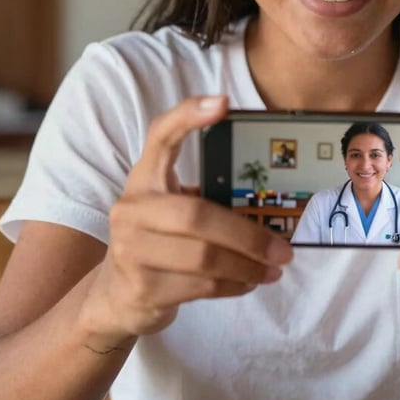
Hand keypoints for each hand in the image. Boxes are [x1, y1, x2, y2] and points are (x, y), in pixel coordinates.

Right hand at [81, 96, 292, 345]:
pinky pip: (201, 285)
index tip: (224, 103)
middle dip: (249, 235)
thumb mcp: (172, 207)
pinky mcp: (141, 287)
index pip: (161, 136)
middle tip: (284, 248)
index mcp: (145, 178)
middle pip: (197, 214)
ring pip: (204, 257)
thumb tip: (271, 195)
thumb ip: (205, 194)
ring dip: (248, 265)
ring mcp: (131, 249)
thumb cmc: (159, 241)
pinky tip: (249, 281)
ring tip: (274, 267)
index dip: (188, 117)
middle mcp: (131, 208)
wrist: (115, 296)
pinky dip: (234, 284)